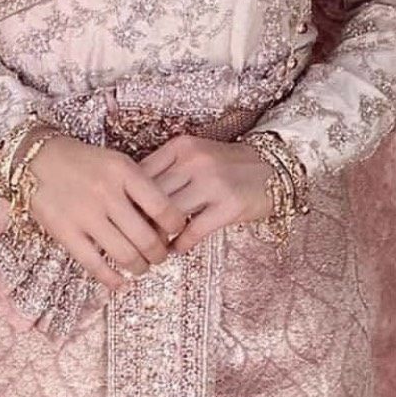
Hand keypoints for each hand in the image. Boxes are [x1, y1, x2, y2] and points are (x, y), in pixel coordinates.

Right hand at [25, 135, 188, 292]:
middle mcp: (107, 193)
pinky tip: (120, 283)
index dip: (176, 226)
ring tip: (141, 267)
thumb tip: (164, 224)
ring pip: (125, 255)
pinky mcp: (65, 232)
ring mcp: (85, 214)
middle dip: (159, 254)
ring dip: (139, 268)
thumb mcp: (116, 163)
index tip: (175, 231)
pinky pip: (95, 265)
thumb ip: (139, 187)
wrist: (37, 158)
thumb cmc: (83, 162)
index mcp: (124, 171)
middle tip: (160, 256)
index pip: (163, 208)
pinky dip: (112, 280)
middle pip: (147, 238)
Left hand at [135, 135, 272, 254]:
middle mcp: (194, 162)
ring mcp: (212, 183)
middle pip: (152, 195)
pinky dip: (180, 244)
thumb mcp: (195, 156)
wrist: (273, 167)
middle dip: (139, 219)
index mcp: (181, 147)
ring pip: (170, 214)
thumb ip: (167, 171)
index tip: (122, 216)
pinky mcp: (229, 206)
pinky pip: (194, 230)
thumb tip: (132, 199)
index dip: (128, 198)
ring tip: (151, 247)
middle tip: (131, 237)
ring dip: (158, 235)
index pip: (141, 173)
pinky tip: (175, 249)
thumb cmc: (227, 165)